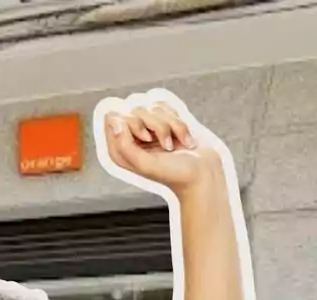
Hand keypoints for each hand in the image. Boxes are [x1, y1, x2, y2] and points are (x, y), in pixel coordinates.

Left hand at [103, 101, 224, 197]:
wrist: (202, 174)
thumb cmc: (174, 173)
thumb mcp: (144, 164)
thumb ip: (124, 144)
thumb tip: (114, 121)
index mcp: (119, 150)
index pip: (113, 119)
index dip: (132, 122)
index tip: (146, 137)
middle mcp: (131, 138)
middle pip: (135, 111)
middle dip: (155, 125)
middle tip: (164, 145)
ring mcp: (148, 130)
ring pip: (153, 108)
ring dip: (170, 126)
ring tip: (174, 146)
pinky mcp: (165, 123)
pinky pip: (167, 109)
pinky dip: (179, 124)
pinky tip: (182, 140)